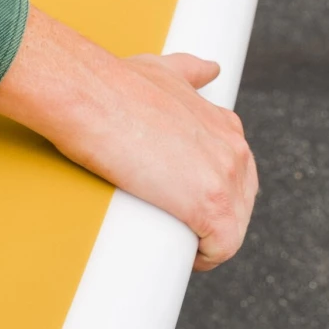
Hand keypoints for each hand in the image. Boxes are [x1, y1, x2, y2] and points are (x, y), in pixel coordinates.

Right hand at [0, 6, 256, 270]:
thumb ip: (189, 71)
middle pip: (239, 202)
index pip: (233, 170)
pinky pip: (222, 247)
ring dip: (207, 241)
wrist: (90, 98)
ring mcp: (225, 179)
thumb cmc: (113, 85)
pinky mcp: (211, 207)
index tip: (180, 200)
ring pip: (233, 227)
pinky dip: (206, 257)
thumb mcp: (164, 70)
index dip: (207, 189)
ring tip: (173, 244)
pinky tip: (185, 259)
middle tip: (174, 228)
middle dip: (212, 219)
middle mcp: (233, 150)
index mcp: (223, 124)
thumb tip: (208, 70)